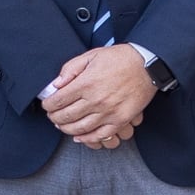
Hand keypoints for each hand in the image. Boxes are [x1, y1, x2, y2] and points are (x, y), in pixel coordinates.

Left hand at [39, 45, 157, 148]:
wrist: (147, 64)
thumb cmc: (120, 58)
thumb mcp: (91, 55)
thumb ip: (70, 69)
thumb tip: (56, 84)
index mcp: (86, 83)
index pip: (59, 100)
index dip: (48, 105)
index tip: (47, 105)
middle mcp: (96, 100)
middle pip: (67, 116)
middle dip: (55, 118)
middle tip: (52, 116)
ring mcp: (108, 112)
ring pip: (80, 128)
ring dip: (67, 129)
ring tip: (63, 125)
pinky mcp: (120, 119)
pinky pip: (100, 135)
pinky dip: (87, 139)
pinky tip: (80, 137)